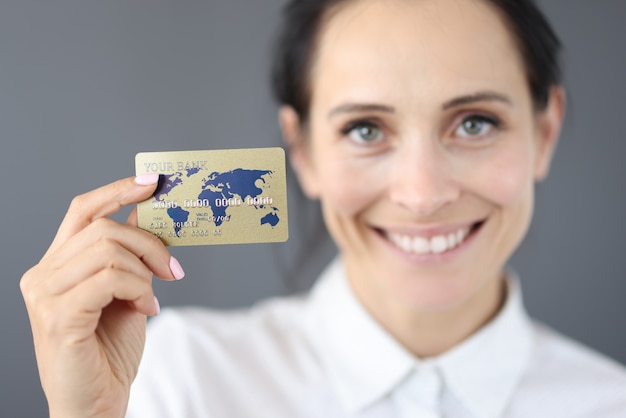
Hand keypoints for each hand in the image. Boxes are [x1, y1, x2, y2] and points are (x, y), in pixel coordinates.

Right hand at [20, 174, 184, 417]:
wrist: (96, 404)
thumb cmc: (109, 351)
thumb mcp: (125, 292)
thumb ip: (128, 256)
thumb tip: (145, 215)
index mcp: (57, 265)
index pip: (82, 210)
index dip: (117, 190)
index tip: (151, 182)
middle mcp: (43, 274)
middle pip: (103, 227)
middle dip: (149, 243)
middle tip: (173, 268)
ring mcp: (45, 295)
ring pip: (108, 249)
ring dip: (145, 271)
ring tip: (152, 297)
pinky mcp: (58, 315)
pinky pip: (110, 278)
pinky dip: (138, 288)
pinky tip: (147, 308)